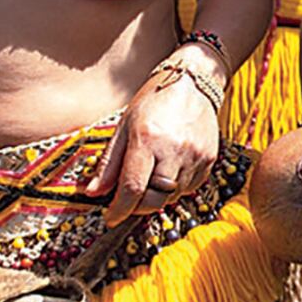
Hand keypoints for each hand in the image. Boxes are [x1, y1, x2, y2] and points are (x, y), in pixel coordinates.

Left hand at [86, 56, 222, 226]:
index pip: (132, 188)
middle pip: (154, 199)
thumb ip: (109, 162)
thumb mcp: (124, 126)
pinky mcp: (209, 159)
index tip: (111, 217)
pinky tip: (170, 169)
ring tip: (151, 176)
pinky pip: (189, 188)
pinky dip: (176, 187)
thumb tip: (92, 192)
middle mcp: (174, 150)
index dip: (119, 209)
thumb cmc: (154, 102)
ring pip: (172, 196)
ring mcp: (195, 156)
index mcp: (147, 140)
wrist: (193, 84)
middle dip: (138, 205)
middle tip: (130, 199)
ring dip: (158, 195)